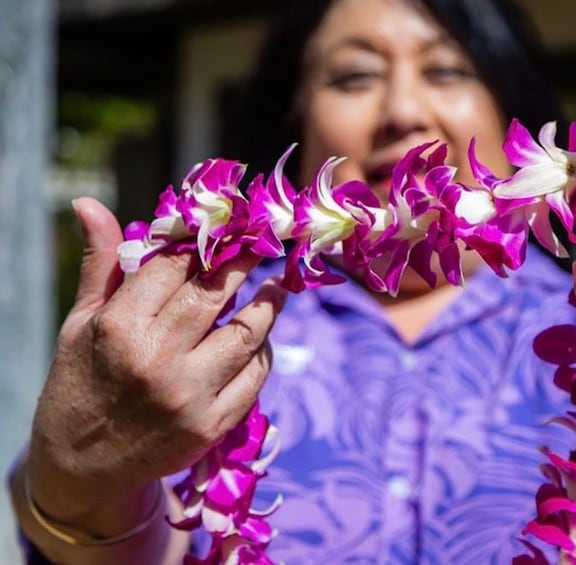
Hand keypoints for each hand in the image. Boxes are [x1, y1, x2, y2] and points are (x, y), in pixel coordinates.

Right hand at [25, 197, 285, 534]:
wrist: (81, 469)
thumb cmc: (80, 384)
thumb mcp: (79, 324)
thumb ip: (102, 265)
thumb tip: (90, 204)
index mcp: (118, 328)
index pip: (174, 266)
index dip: (203, 241)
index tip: (226, 225)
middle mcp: (156, 360)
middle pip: (216, 294)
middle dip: (244, 261)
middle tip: (264, 241)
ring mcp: (189, 396)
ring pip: (247, 333)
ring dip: (268, 304)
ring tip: (277, 285)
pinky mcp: (212, 426)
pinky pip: (255, 376)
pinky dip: (262, 350)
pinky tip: (261, 336)